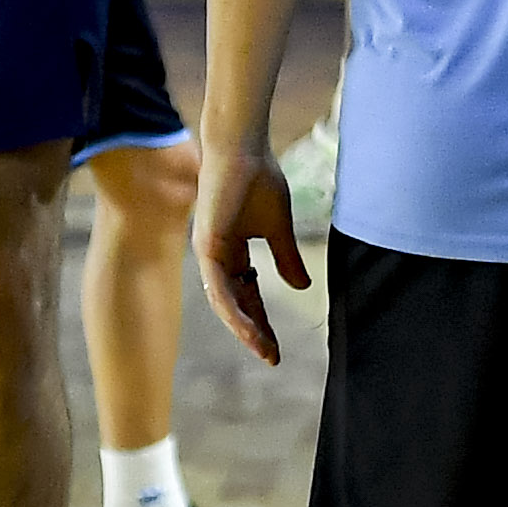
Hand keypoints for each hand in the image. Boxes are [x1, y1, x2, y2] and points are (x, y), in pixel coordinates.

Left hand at [191, 144, 306, 364]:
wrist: (244, 149)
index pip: (248, 295)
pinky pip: (220, 288)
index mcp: (232, 252)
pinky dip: (234, 311)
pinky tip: (250, 329)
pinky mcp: (206, 248)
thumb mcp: (279, 227)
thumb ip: (286, 258)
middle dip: (255, 332)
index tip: (277, 346)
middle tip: (273, 357)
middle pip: (236, 305)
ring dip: (245, 330)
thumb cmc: (259, 179)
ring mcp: (208, 254)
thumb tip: (301, 287)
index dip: (262, 320)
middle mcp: (216, 257)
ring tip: (265, 351)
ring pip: (225, 304)